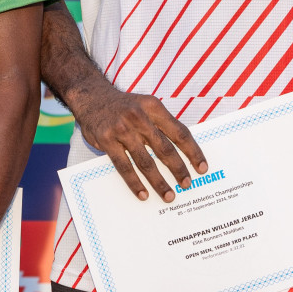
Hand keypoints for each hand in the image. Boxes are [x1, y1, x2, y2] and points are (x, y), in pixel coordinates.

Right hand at [73, 83, 207, 202]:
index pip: (180, 132)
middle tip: (187, 185)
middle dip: (178, 169)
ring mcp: (122, 129)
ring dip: (158, 181)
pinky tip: (143, 194)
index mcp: (153, 107)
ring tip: (169, 195)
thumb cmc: (123, 105)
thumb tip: (183, 152)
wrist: (91, 95)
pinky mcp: (106, 140)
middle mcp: (139, 117)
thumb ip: (161, 124)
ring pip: (145, 161)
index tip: (202, 168)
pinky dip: (135, 182)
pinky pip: (124, 166)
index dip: (193, 152)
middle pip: (164, 149)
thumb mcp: (145, 105)